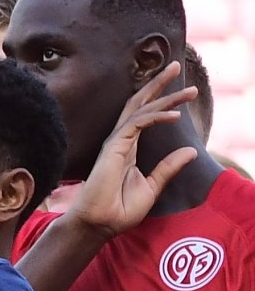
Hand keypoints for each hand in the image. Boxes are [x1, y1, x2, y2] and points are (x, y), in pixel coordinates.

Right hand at [63, 61, 200, 237]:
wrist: (99, 224)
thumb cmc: (118, 210)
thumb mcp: (152, 187)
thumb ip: (169, 168)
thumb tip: (191, 151)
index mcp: (129, 148)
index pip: (144, 115)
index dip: (161, 100)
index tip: (183, 90)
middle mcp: (121, 141)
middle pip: (139, 104)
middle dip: (158, 84)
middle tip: (176, 66)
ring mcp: (116, 143)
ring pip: (141, 110)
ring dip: (165, 97)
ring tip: (187, 89)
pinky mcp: (114, 148)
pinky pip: (137, 125)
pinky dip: (157, 117)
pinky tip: (175, 115)